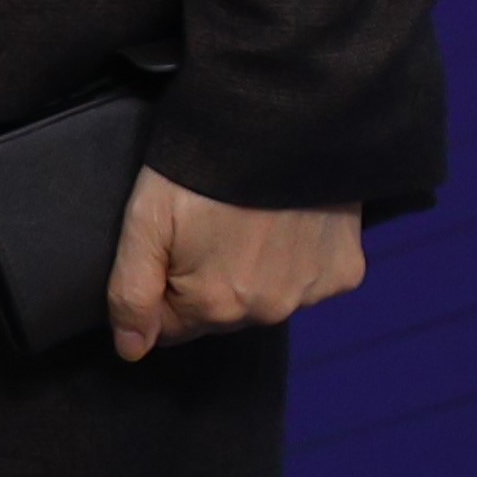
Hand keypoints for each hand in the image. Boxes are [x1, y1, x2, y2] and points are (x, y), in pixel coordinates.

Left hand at [105, 169, 361, 362]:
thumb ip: (132, 292)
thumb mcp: (145, 222)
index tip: (167, 244)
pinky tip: (284, 221)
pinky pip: (307, 280)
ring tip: (243, 218)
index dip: (161, 285)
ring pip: (263, 298)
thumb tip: (132, 350)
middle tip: (204, 224)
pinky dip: (294, 258)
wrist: (278, 126)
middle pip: (219, 313)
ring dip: (250, 270)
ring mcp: (310, 293)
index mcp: (215, 307)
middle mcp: (268, 312)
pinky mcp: (343, 271)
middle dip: (204, 279)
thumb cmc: (200, 169)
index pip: (172, 324)